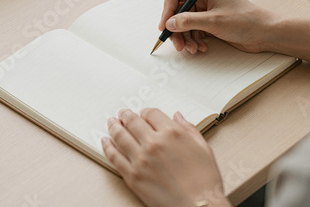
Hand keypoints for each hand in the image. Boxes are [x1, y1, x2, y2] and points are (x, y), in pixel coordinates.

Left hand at [102, 108, 230, 206]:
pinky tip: (105, 141)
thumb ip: (188, 128)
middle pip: (133, 122)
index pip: (152, 114)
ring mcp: (141, 159)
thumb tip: (178, 116)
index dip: (146, 112)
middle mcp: (154, 143)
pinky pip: (115, 157)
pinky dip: (108, 147)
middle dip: (126, 115)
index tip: (144, 114)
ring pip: (121, 136)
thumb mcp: (203, 147)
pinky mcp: (132, 176)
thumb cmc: (204, 181)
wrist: (198, 206)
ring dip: (114, 127)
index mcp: (172, 133)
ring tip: (111, 123)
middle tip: (122, 113)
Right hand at [159, 0, 281, 53]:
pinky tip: (202, 48)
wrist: (266, 34)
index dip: (167, 10)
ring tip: (193, 49)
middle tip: (178, 44)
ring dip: (186, 38)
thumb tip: (170, 23)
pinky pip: (194, 31)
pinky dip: (195, 40)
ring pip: (185, 24)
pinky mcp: (211, 24)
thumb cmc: (246, 21)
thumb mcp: (214, 21)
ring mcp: (208, 11)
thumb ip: (189, 21)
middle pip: (179, 11)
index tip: (165, 26)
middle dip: (176, 29)